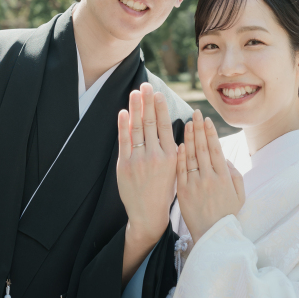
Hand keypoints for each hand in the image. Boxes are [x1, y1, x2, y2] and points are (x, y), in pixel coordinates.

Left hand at [116, 82, 178, 245]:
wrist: (148, 213)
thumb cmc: (164, 191)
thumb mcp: (175, 169)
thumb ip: (174, 150)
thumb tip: (175, 129)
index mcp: (170, 156)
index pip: (165, 126)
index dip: (161, 108)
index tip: (158, 94)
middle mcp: (155, 156)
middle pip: (150, 123)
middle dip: (147, 102)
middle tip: (145, 85)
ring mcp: (138, 160)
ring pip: (136, 128)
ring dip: (135, 108)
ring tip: (135, 93)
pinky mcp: (125, 165)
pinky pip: (124, 141)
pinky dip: (123, 125)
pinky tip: (123, 112)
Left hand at [176, 110, 244, 243]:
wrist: (212, 235)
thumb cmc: (227, 214)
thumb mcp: (239, 194)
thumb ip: (234, 173)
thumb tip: (224, 157)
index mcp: (224, 176)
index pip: (215, 148)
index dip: (210, 132)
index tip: (206, 120)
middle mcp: (209, 177)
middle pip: (202, 147)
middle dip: (199, 128)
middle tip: (195, 113)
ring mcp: (195, 183)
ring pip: (191, 155)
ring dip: (188, 137)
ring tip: (187, 123)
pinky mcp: (184, 191)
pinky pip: (181, 169)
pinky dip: (180, 155)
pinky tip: (178, 143)